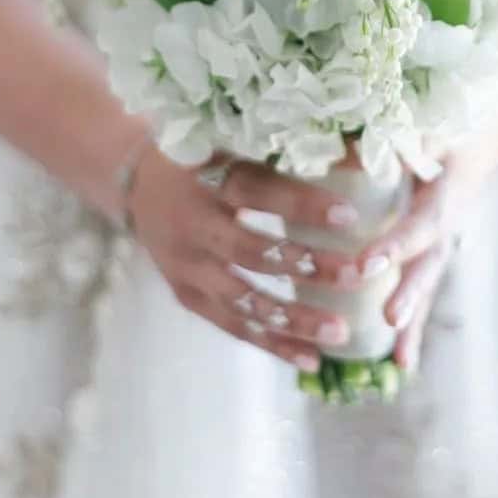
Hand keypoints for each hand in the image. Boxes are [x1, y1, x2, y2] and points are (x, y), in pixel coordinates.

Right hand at [127, 148, 372, 371]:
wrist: (136, 182)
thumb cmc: (204, 154)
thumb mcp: (235, 138)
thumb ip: (289, 149)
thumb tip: (362, 150)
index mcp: (206, 176)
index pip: (257, 191)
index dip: (301, 205)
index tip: (349, 216)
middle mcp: (193, 224)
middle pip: (252, 251)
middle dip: (308, 266)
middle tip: (357, 275)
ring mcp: (186, 265)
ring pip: (243, 299)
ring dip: (294, 319)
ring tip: (340, 333)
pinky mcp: (186, 294)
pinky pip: (233, 325)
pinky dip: (271, 343)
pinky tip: (311, 359)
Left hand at [363, 89, 497, 371]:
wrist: (483, 129)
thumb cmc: (440, 120)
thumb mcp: (418, 120)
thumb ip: (379, 132)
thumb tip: (326, 143)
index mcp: (443, 187)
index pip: (421, 222)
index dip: (397, 245)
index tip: (365, 265)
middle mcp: (448, 218)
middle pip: (430, 262)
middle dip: (409, 292)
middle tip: (388, 320)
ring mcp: (445, 238)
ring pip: (428, 282)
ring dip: (414, 319)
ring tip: (398, 361)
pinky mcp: (434, 249)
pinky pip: (424, 286)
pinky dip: (414, 324)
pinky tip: (402, 364)